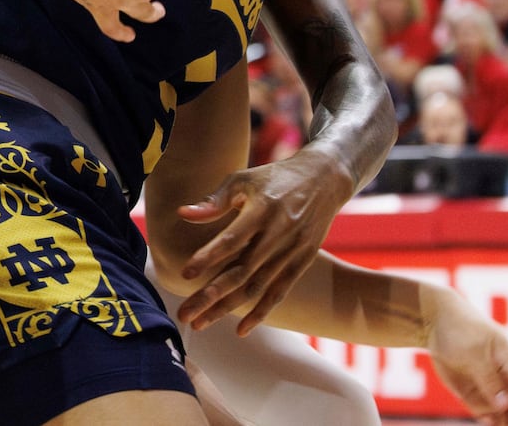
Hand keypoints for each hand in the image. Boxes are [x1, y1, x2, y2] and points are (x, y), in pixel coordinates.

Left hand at [173, 148, 354, 335]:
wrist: (324, 179)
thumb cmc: (274, 178)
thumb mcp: (243, 180)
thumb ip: (214, 200)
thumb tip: (182, 214)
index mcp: (262, 210)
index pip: (231, 239)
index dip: (208, 257)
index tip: (185, 274)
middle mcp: (279, 233)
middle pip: (241, 271)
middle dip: (211, 296)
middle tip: (185, 315)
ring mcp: (293, 250)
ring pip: (257, 287)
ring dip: (228, 308)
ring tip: (201, 324)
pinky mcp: (302, 261)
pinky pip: (279, 292)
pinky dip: (261, 312)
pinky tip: (241, 329)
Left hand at [427, 288, 507, 425]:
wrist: (438, 322)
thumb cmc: (461, 329)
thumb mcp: (473, 353)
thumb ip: (488, 379)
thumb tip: (505, 405)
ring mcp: (492, 389)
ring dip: (507, 425)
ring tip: (491, 422)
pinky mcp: (476, 395)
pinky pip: (488, 415)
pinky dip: (490, 422)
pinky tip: (486, 421)